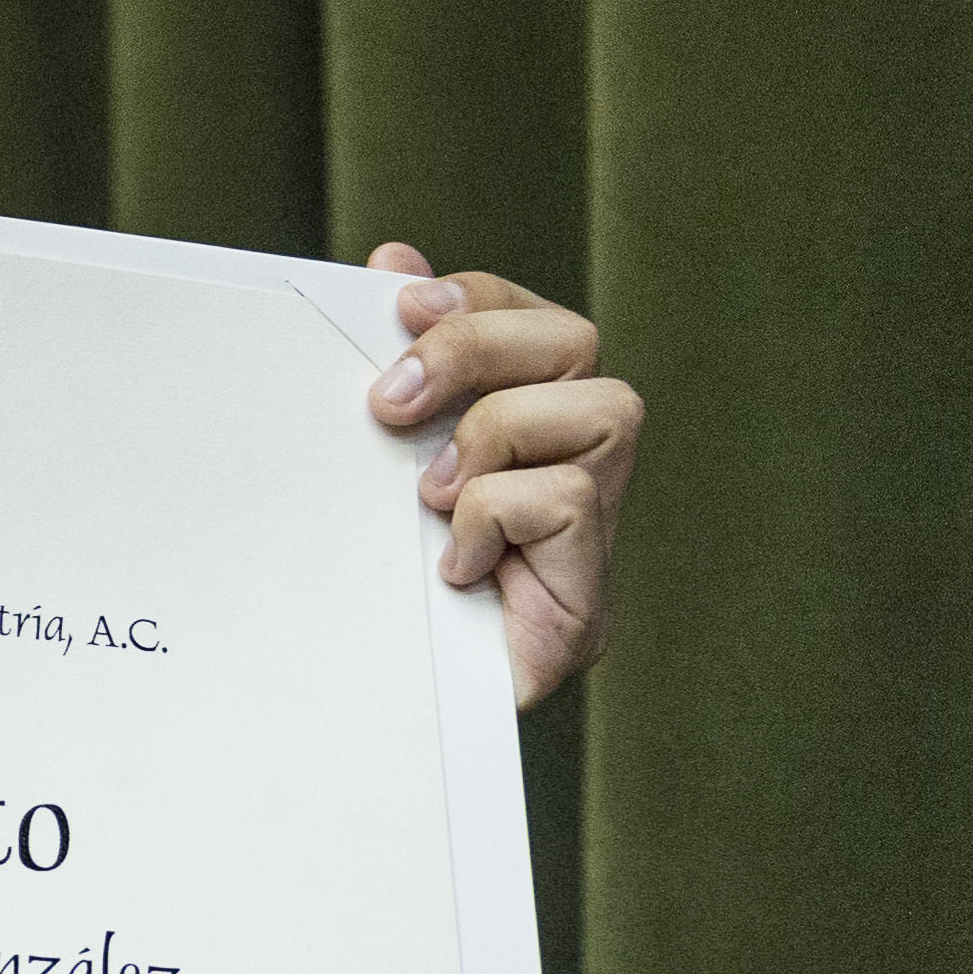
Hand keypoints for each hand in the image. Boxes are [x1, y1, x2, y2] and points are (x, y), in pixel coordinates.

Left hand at [364, 242, 640, 707]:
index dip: (475, 298)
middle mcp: (574, 465)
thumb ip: (393, 371)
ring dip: (496, 435)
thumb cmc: (371, 580)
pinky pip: (569, 500)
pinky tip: (451, 563)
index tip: (395, 301)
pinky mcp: (589, 594)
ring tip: (430, 495)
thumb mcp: (368, 462)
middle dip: (476, 348)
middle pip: (576, 340)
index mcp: (522, 426)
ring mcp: (593, 530)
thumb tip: (390, 260)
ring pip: (604, 405)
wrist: (376, 714)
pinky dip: (495, 517)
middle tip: (390, 404)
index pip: (533, 319)